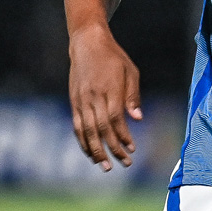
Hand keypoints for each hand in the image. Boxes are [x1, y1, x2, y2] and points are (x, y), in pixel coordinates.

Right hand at [68, 25, 141, 169]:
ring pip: (87, 131)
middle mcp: (94, 97)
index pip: (115, 119)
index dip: (123, 137)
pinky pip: (77, 126)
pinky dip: (83, 141)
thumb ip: (133, 95)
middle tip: (124, 164)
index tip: (132, 149)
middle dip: (113, 149)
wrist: (87, 43)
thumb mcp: (130, 71)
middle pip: (101, 129)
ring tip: (105, 166)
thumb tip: (138, 119)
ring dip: (96, 151)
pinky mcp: (74, 102)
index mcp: (110, 89)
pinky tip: (90, 153)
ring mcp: (81, 100)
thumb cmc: (114, 57)